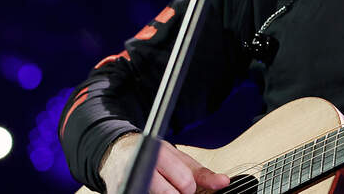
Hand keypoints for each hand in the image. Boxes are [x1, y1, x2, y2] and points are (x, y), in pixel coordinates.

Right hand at [99, 132, 230, 193]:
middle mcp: (142, 167)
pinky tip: (151, 190)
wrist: (119, 153)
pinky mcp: (122, 191)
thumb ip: (202, 173)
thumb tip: (224, 182)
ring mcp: (130, 181)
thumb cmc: (154, 156)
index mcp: (160, 154)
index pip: (185, 182)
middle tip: (170, 185)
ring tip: (160, 186)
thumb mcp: (180, 159)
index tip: (184, 184)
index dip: (187, 186)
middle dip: (176, 193)